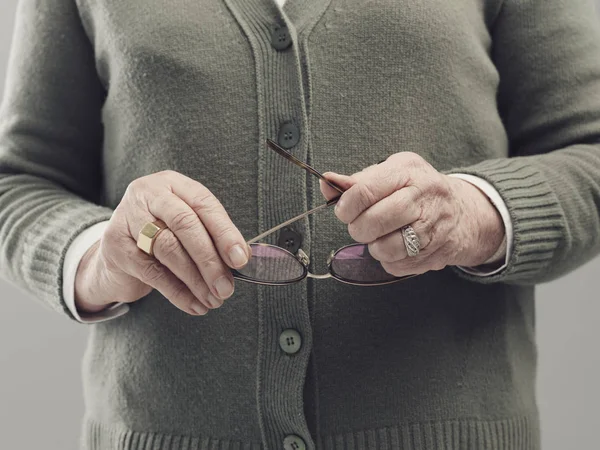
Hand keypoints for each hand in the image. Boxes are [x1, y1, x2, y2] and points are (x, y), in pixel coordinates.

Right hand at [74, 170, 250, 315]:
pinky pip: (152, 272)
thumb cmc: (162, 236)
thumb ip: (212, 237)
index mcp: (173, 183)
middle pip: (185, 224)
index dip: (225, 233)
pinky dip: (177, 292)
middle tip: (226, 287)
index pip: (204, 204)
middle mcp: (148, 193)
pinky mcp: (115, 246)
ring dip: (195, 280)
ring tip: (213, 300)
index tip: (241, 259)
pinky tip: (194, 305)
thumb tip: (241, 258)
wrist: (116, 253)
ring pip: (168, 248)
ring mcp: (127, 217)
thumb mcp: (188, 228)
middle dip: (210, 259)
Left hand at [319, 152, 503, 277]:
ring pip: (386, 248)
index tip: (343, 210)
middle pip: (374, 221)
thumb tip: (327, 182)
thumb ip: (357, 181)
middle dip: (358, 228)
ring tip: (381, 236)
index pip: (365, 190)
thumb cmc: (418, 190)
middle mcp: (424, 197)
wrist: (465, 213)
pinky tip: (398, 246)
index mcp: (408, 171)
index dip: (346, 205)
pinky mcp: (436, 253)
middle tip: (361, 225)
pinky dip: (390, 259)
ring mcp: (434, 227)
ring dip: (375, 246)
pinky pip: (397, 265)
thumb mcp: (391, 173)